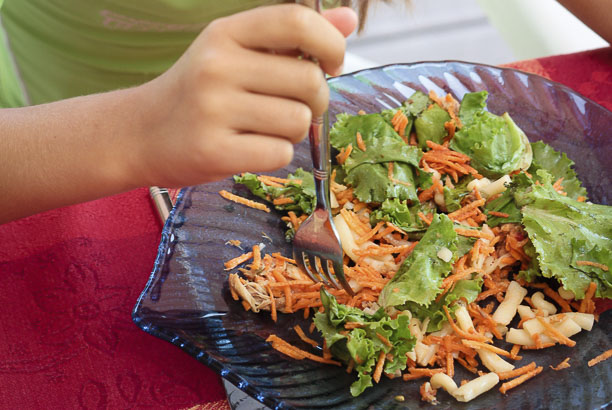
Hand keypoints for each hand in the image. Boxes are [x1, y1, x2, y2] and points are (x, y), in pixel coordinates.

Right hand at [134, 4, 357, 187]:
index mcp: (226, 33)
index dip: (330, 43)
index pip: (297, 21)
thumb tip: (348, 21)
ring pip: (298, 121)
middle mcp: (217, 65)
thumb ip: (292, 37)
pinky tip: (249, 147)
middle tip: (294, 106)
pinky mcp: (213, 150)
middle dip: (316, 100)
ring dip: (293, 131)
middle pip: (309, 81)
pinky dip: (275, 154)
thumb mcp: (236, 52)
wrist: (141, 133)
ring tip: (264, 128)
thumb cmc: (199, 91)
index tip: (331, 63)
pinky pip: (280, 153)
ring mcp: (212, 109)